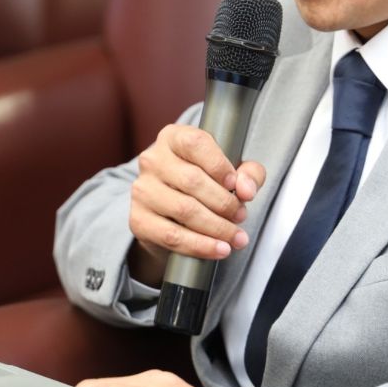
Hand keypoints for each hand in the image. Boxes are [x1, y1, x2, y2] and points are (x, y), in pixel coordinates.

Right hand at [128, 124, 265, 284]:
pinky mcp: (139, 220)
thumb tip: (246, 189)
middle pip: (192, 180)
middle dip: (224, 202)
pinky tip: (219, 249)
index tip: (235, 183)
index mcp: (173, 138)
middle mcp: (153, 160)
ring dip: (217, 227)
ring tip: (235, 236)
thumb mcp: (231, 171)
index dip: (218, 164)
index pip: (195, 143)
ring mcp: (142, 190)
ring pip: (184, 210)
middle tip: (241, 215)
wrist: (172, 216)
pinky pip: (172, 236)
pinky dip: (201, 246)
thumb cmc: (205, 184)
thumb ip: (248, 174)